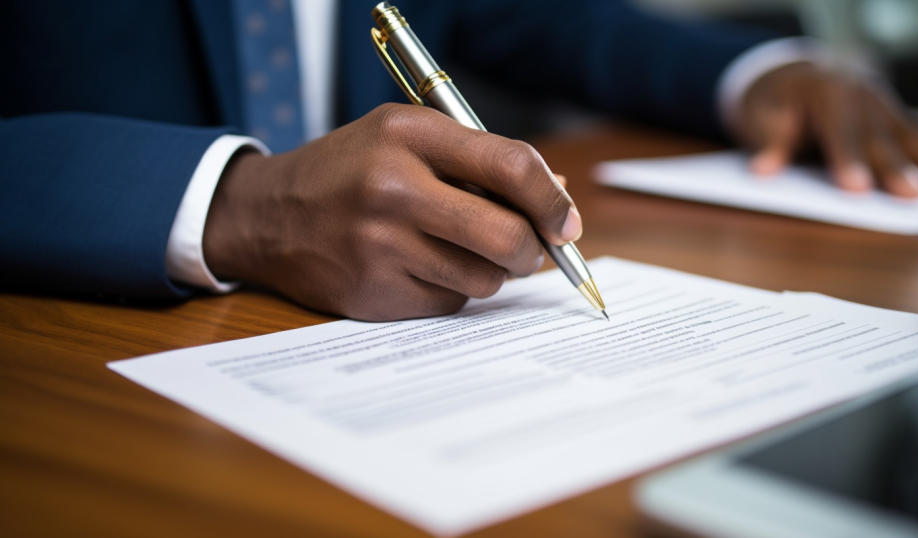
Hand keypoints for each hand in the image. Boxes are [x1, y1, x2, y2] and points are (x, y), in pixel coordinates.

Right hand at [202, 103, 580, 320]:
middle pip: (507, 237)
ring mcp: (379, 246)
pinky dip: (449, 289)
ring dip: (488, 272)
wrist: (266, 215)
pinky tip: (418, 268)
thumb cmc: (351, 171)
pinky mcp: (372, 293)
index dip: (552, 200)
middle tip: (528, 251)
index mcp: (408, 134)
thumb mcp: (407, 139)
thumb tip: (560, 196)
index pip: (511, 167)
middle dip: (532, 251)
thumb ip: (481, 161)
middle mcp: (393, 188)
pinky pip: (449, 303)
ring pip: (484, 279)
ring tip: (455, 250)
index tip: (565, 222)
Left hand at [739, 62, 917, 197]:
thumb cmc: (778, 103)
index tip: (855, 188)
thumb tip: (761, 171)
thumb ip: (765, 143)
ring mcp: (884, 103)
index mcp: (826, 89)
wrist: (799, 79)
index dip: (848, 158)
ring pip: (909, 133)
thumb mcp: (761, 115)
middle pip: (879, 134)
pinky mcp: (896, 116)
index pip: (838, 127)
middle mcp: (862, 92)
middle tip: (908, 195)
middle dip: (893, 167)